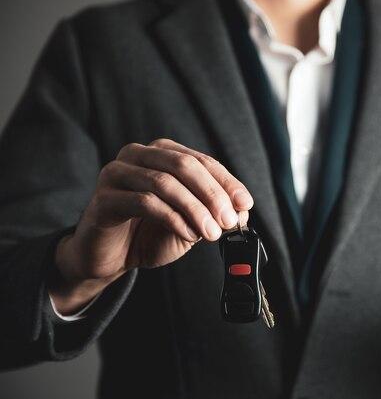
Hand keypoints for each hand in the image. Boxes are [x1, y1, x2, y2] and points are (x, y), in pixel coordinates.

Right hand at [50, 138, 253, 313]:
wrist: (110, 258)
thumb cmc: (149, 234)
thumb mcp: (190, 222)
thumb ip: (213, 212)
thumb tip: (241, 211)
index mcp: (162, 153)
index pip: (202, 161)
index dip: (227, 182)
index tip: (245, 204)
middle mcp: (138, 155)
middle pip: (184, 165)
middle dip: (212, 194)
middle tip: (229, 220)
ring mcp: (117, 173)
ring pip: (165, 183)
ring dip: (194, 209)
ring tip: (211, 233)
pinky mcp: (104, 198)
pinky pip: (144, 202)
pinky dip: (173, 219)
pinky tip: (188, 234)